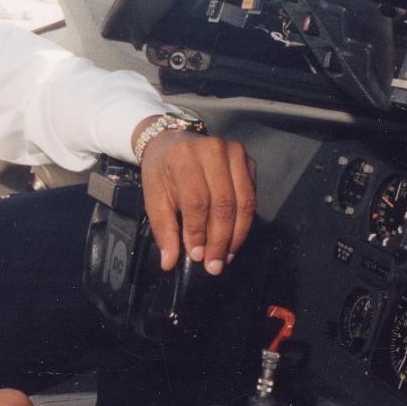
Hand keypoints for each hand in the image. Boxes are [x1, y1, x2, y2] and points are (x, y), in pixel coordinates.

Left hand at [135, 123, 256, 275]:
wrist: (173, 141)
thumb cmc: (162, 171)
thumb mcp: (154, 198)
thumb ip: (164, 230)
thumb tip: (169, 262)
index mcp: (184, 158)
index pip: (197, 201)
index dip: (199, 232)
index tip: (197, 256)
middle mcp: (212, 151)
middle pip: (224, 203)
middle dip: (220, 239)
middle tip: (215, 264)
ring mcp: (234, 153)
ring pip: (244, 201)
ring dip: (237, 234)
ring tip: (227, 256)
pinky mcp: (248, 160)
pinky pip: (252, 196)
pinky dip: (245, 221)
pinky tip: (234, 237)